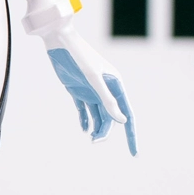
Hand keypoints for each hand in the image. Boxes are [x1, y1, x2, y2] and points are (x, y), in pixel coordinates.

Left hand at [44, 24, 135, 155]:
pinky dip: (85, 120)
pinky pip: (84, 110)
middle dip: (105, 132)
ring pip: (98, 115)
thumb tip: (122, 121)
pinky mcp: (77, 90)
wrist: (59, 42)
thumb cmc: (78, 58)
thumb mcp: (93, 80)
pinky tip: (84, 128)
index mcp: (115, 85)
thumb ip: (107, 100)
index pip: (127, 113)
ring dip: (96, 128)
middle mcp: (106, 89)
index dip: (131, 133)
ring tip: (90, 138)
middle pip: (111, 118)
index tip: (134, 152)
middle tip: (94, 142)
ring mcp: (91, 90)